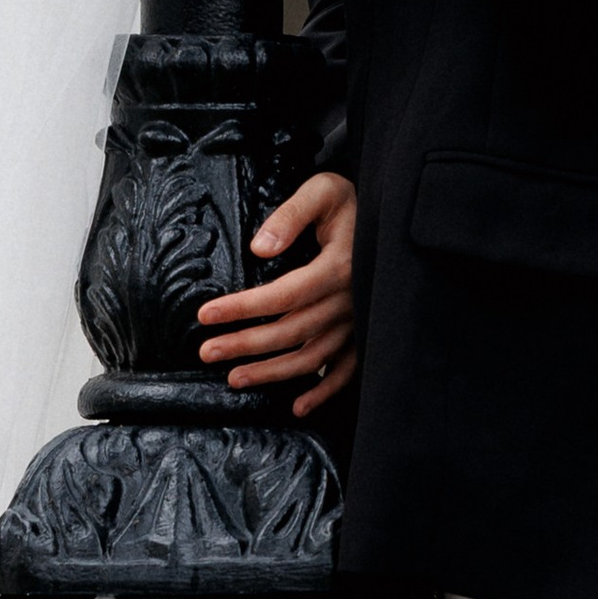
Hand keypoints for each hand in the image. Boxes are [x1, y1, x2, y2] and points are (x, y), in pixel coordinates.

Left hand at [197, 171, 357, 415]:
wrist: (392, 213)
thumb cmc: (349, 200)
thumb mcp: (321, 191)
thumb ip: (290, 216)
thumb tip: (259, 248)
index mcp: (338, 266)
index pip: (283, 294)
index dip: (243, 308)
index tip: (205, 315)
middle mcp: (351, 299)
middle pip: (292, 331)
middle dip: (245, 345)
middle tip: (206, 352)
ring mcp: (359, 319)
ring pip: (313, 357)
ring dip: (273, 373)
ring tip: (234, 379)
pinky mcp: (365, 331)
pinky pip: (348, 370)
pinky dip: (325, 392)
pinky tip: (297, 407)